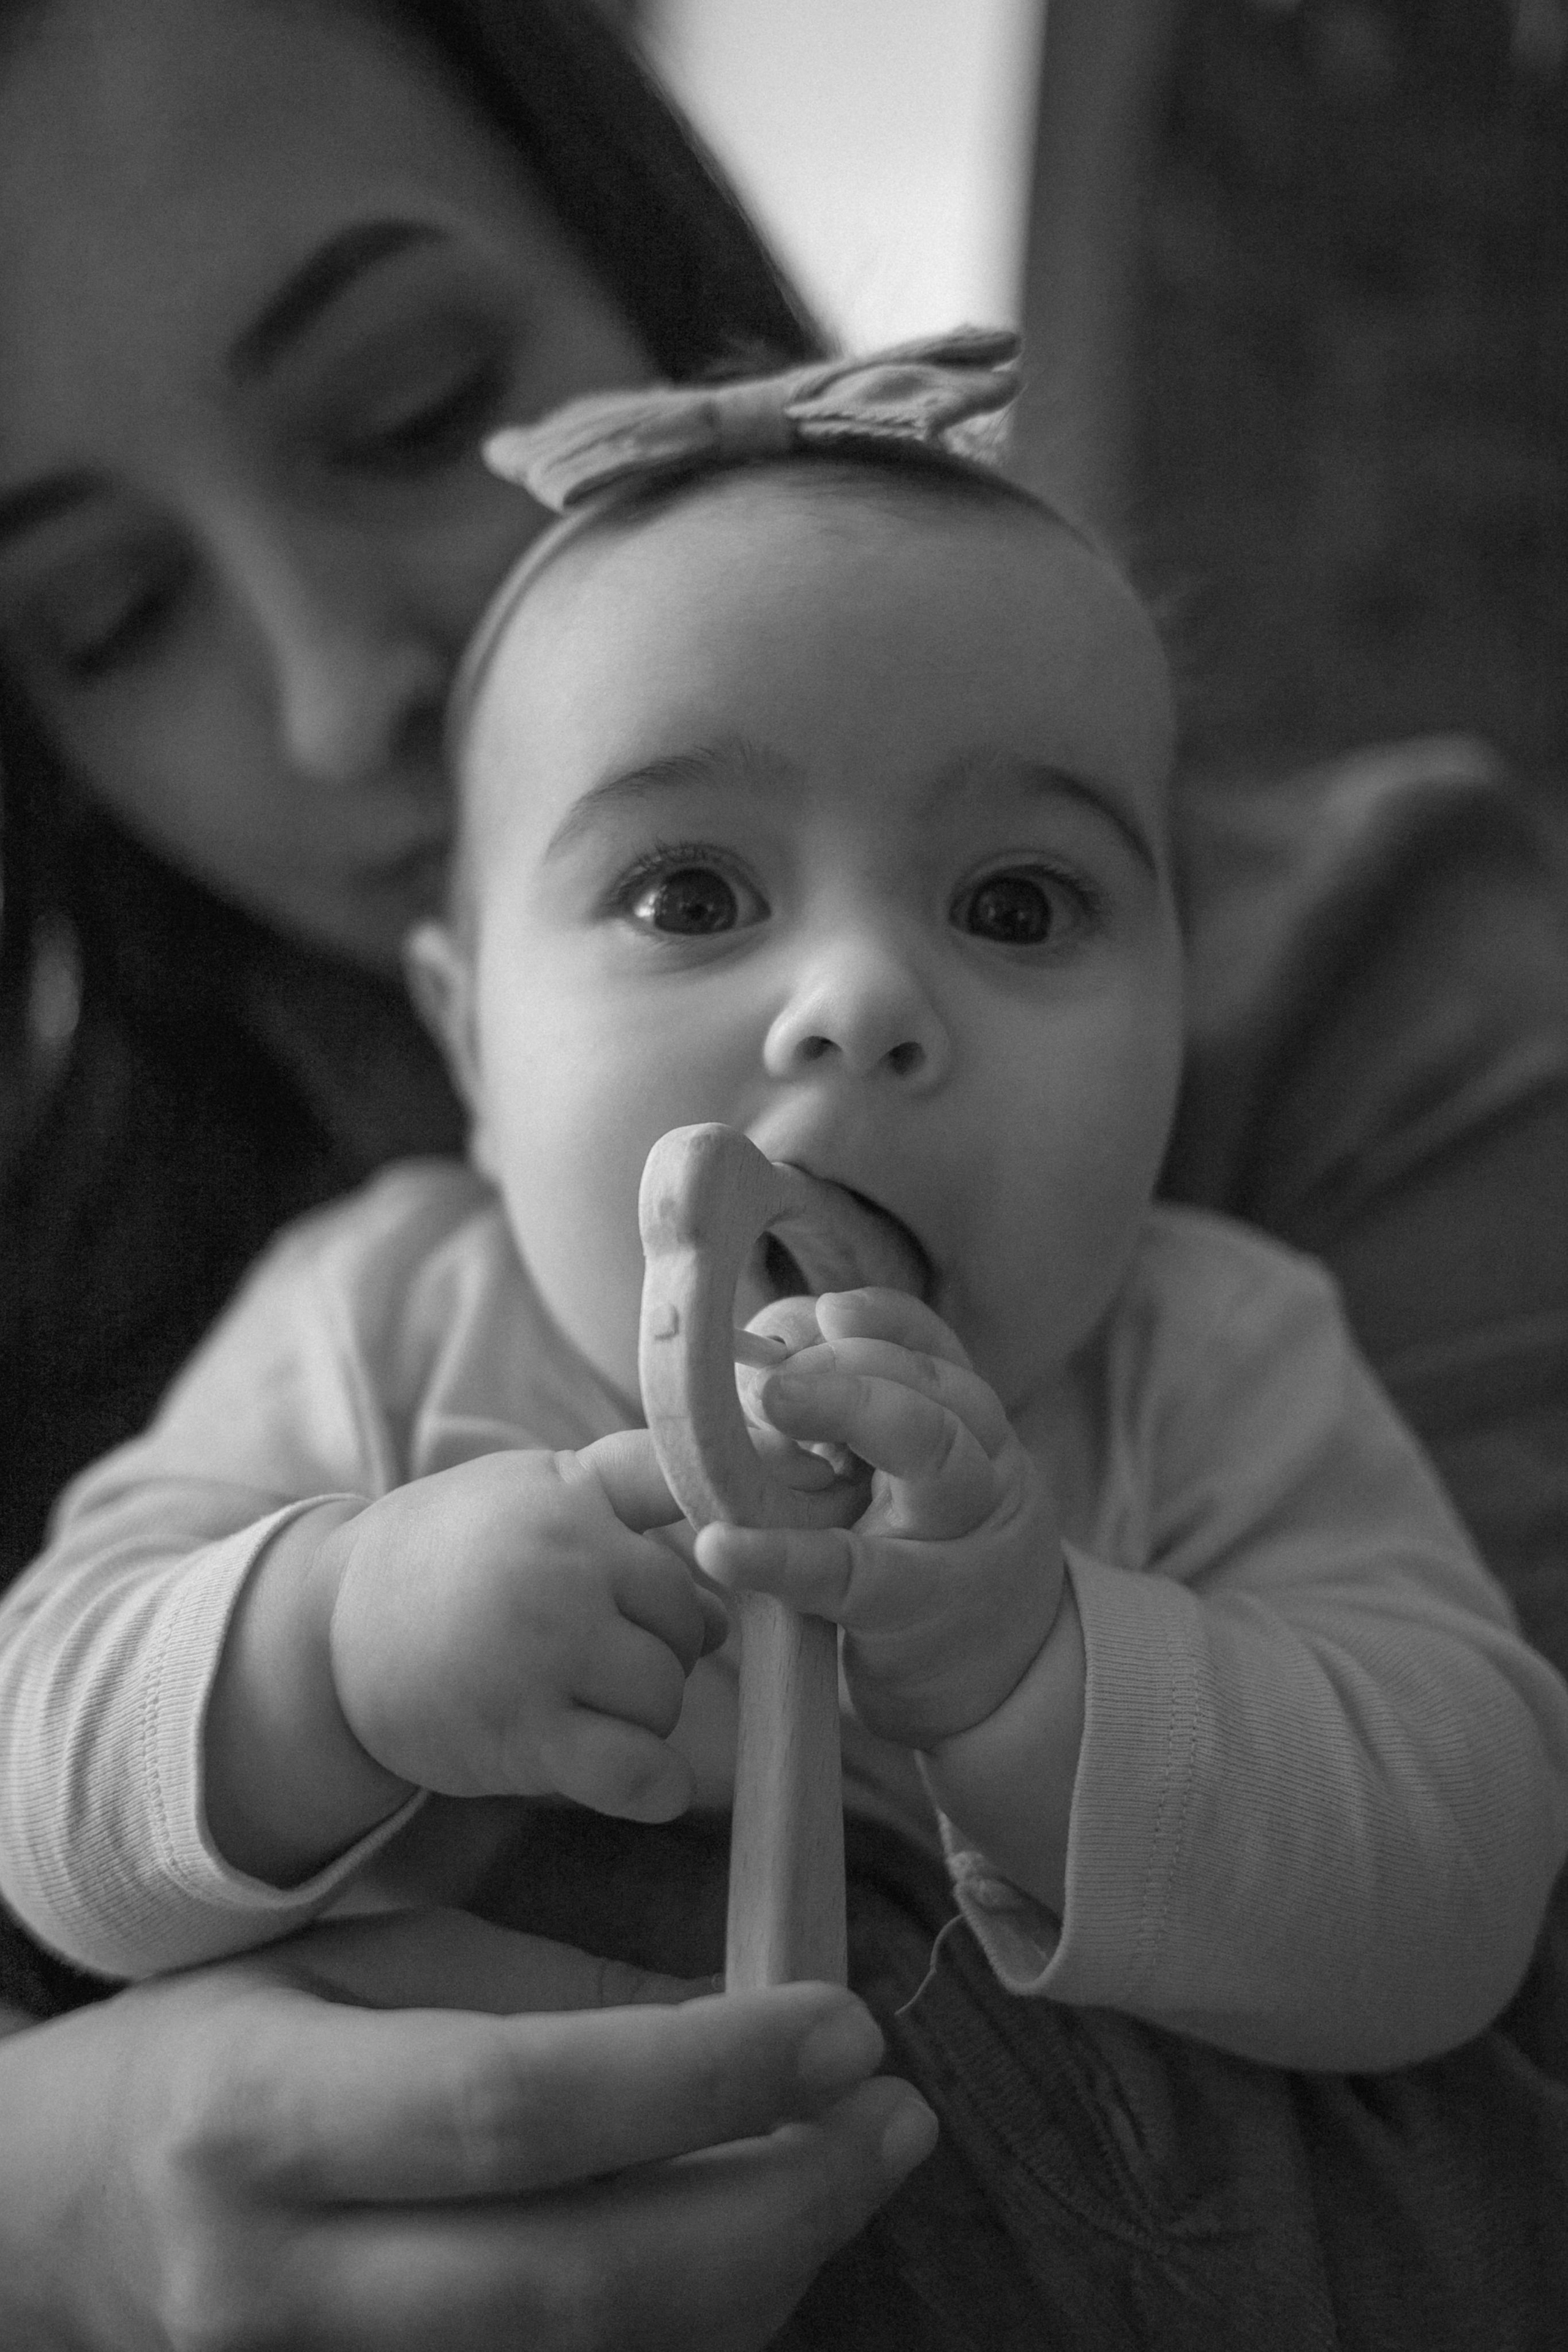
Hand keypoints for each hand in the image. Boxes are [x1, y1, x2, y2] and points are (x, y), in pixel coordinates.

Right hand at [0, 1908, 935, 2351]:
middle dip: (775, 2205)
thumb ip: (535, 1989)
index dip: (696, 2071)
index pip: (514, 2104)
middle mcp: (286, 2279)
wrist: (51, 2220)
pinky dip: (684, 2331)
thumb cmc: (212, 2054)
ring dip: (755, 2275)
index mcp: (264, 2112)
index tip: (840, 2025)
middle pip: (575, 2279)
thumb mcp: (349, 1965)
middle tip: (893, 2118)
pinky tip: (748, 2245)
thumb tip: (730, 2010)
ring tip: (843, 2166)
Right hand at [326, 1430, 728, 1818]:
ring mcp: (544, 1649)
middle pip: (681, 1620)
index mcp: (568, 1495)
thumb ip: (631, 1515)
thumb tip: (722, 1615)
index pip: (678, 1483)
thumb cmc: (454, 1555)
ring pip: (663, 1695)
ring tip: (588, 1702)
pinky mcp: (523, 1734)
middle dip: (660, 1647)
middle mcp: (563, 1563)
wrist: (333, 1628)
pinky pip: (635, 1771)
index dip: (730, 1515)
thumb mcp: (533, 1495)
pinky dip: (655, 1785)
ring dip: (644, 1714)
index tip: (753, 1535)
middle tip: (603, 1656)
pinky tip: (646, 1779)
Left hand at [701, 1289, 1063, 1747]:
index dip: (880, 1322)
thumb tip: (764, 1351)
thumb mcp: (910, 1479)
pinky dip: (781, 1557)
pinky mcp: (916, 1614)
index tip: (823, 1310)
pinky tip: (719, 1546)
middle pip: (937, 1391)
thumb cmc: (928, 1560)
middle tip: (774, 1371)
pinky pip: (851, 1574)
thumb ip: (855, 1414)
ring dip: (851, 1411)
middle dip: (855, 1367)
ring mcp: (961, 1540)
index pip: (935, 1351)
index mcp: (973, 1427)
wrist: (1004, 1686)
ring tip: (765, 1404)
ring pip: (934, 1452)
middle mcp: (983, 1469)